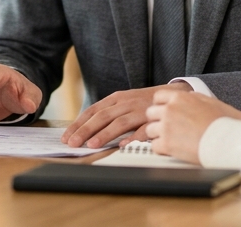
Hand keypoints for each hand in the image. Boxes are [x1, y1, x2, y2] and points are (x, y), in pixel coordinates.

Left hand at [60, 82, 191, 147]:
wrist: (174, 95)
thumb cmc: (144, 103)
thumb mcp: (124, 103)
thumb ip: (108, 113)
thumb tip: (85, 129)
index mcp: (116, 99)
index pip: (92, 111)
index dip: (78, 124)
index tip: (66, 137)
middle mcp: (125, 102)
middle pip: (101, 116)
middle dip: (85, 131)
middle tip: (73, 144)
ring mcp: (139, 110)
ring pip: (119, 122)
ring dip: (104, 134)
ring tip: (92, 145)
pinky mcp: (154, 119)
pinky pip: (142, 129)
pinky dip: (133, 138)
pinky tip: (123, 146)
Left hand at [143, 89, 240, 163]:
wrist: (229, 141)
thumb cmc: (227, 123)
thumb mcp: (213, 102)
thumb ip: (196, 98)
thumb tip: (192, 98)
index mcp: (181, 97)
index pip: (158, 97)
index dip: (161, 105)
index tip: (164, 112)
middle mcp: (170, 110)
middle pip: (150, 113)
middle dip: (157, 120)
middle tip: (167, 128)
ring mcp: (166, 127)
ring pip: (149, 130)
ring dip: (158, 135)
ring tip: (171, 141)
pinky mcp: (166, 144)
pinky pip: (154, 146)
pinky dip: (161, 149)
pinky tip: (172, 150)